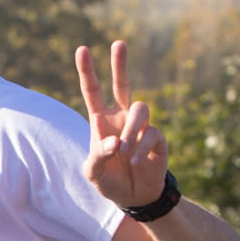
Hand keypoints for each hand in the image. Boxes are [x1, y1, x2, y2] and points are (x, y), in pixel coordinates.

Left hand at [75, 40, 169, 208]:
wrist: (133, 197)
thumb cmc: (109, 179)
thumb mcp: (93, 173)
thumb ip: (98, 156)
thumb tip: (114, 142)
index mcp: (101, 120)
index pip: (93, 91)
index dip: (87, 71)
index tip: (82, 49)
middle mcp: (121, 118)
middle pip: (122, 84)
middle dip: (120, 64)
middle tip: (118, 43)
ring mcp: (140, 126)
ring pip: (141, 109)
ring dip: (130, 129)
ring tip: (124, 152)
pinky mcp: (157, 139)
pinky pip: (151, 134)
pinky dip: (140, 149)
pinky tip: (136, 163)